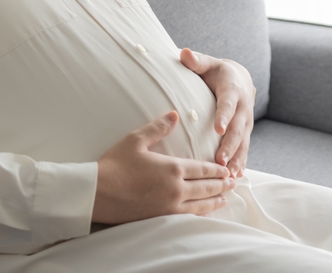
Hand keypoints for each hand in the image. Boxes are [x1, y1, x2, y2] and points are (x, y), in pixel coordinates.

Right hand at [92, 111, 235, 224]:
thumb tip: (175, 115)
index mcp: (173, 168)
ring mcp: (169, 206)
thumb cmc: (115, 164)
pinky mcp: (161, 218)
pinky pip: (187, 216)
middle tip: (233, 183)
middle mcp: (176, 189)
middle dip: (221, 185)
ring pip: (200, 205)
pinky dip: (200, 214)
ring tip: (225, 199)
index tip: (227, 169)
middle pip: (206, 187)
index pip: (203, 169)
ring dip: (215, 201)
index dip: (217, 169)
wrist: (98, 193)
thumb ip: (158, 127)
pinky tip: (203, 213)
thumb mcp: (136, 140)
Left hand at [179, 48, 254, 176]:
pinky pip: (244, 150)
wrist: (239, 79)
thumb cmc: (216, 72)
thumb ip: (196, 61)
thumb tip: (184, 53)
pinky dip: (241, 163)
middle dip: (230, 146)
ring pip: (243, 143)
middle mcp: (243, 108)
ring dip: (237, 159)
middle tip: (220, 161)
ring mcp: (246, 123)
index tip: (218, 129)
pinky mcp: (245, 133)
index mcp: (233, 90)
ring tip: (229, 175)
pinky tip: (236, 177)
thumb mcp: (207, 64)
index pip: (229, 103)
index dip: (224, 116)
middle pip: (238, 129)